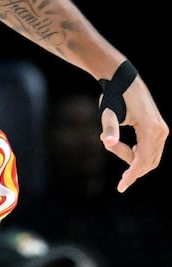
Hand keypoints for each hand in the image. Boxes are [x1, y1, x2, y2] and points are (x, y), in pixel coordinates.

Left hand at [100, 75, 167, 192]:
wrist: (123, 79)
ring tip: (112, 140)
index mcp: (150, 130)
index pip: (142, 161)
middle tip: (109, 146)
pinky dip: (137, 151)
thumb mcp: (108, 113)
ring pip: (150, 156)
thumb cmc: (113, 96)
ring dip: (132, 155)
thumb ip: (109, 129)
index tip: (121, 187)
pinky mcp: (159, 128)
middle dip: (129, 163)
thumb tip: (105, 142)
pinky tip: (124, 144)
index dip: (131, 176)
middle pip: (148, 161)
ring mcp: (162, 130)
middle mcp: (161, 131)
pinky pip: (151, 148)